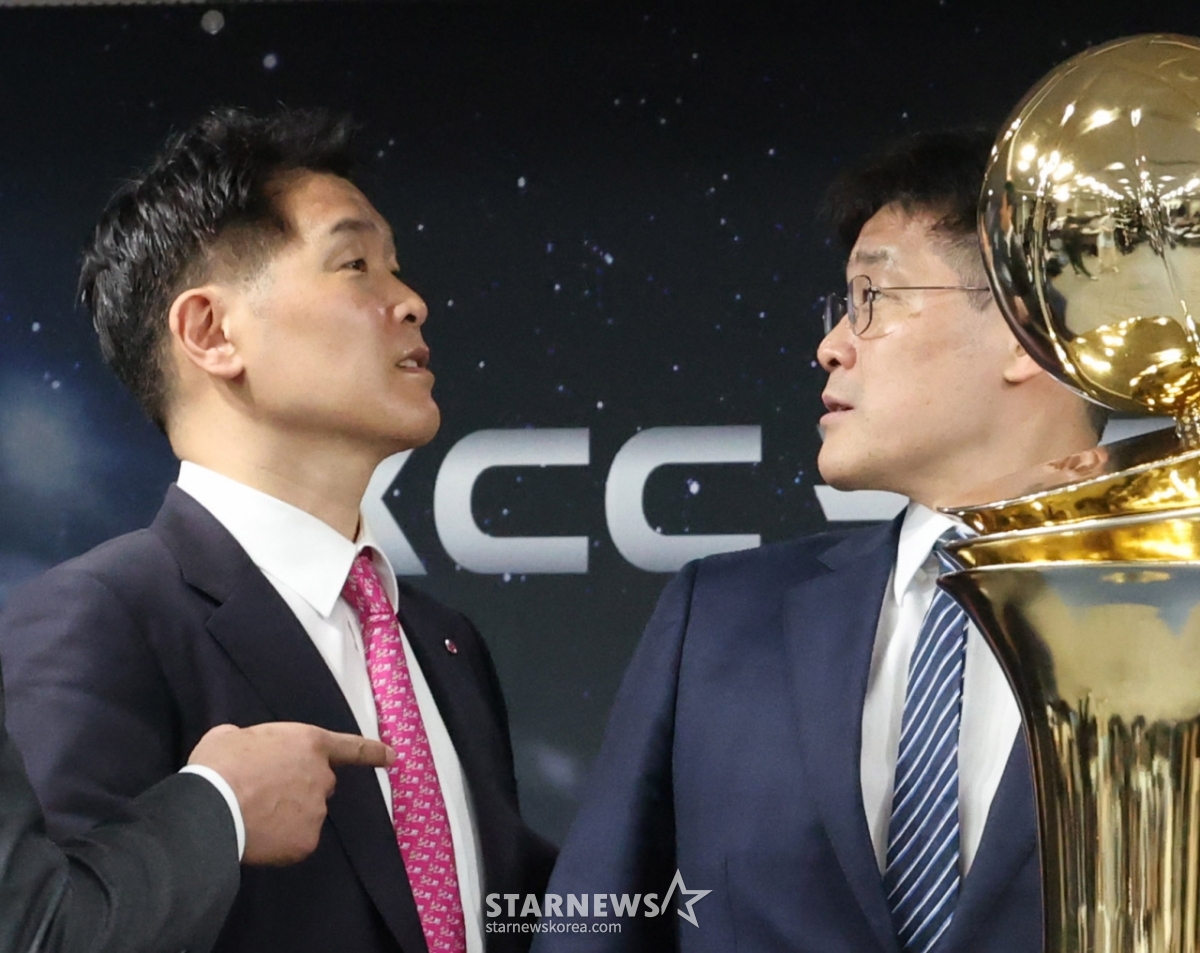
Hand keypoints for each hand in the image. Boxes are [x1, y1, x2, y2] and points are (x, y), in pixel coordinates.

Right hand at [187, 722, 394, 865]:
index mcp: (309, 743)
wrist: (212, 808)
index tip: (393, 757)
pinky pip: (296, 841)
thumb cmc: (220, 765)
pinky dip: (281, 842)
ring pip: (307, 814)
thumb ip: (253, 740)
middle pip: (320, 784)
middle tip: (265, 793)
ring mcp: (317, 811)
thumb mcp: (232, 736)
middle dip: (301, 788)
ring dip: (289, 815)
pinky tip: (259, 836)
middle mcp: (322, 777)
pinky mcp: (307, 842)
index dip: (373, 752)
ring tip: (255, 816)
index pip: (351, 748)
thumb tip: (246, 750)